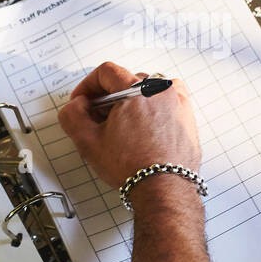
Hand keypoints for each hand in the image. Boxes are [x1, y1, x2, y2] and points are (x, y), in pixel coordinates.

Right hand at [58, 62, 199, 188]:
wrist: (165, 189)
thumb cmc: (133, 168)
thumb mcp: (88, 142)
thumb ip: (73, 115)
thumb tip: (77, 105)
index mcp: (137, 90)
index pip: (106, 72)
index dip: (87, 85)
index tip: (83, 101)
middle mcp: (161, 90)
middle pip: (127, 79)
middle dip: (108, 97)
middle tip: (99, 118)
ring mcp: (177, 102)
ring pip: (147, 90)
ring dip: (131, 101)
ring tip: (123, 125)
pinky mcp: (187, 116)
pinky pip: (166, 101)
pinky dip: (152, 108)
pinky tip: (144, 127)